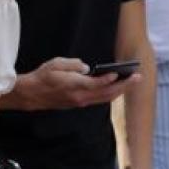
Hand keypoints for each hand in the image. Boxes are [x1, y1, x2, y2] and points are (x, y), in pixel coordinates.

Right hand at [13, 57, 136, 110]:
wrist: (30, 94)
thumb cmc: (42, 77)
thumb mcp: (56, 64)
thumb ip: (74, 65)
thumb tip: (87, 68)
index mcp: (74, 86)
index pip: (97, 84)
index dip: (110, 79)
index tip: (120, 74)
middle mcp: (80, 97)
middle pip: (107, 93)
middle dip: (124, 86)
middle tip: (137, 78)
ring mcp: (80, 102)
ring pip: (105, 98)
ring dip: (119, 91)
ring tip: (130, 83)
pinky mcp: (78, 103)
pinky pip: (99, 100)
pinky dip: (110, 94)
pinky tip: (115, 88)